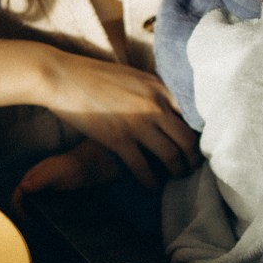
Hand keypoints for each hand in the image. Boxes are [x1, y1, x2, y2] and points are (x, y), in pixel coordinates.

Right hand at [10, 139, 121, 217]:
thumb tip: (23, 188)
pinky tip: (58, 220)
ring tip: (49, 224)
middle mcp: (39, 184)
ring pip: (38, 207)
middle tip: (38, 224)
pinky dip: (51, 214)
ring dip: (40, 215)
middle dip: (29, 214)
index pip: (18, 194)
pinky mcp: (60, 196)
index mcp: (34, 177)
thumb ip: (39, 180)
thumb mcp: (54, 173)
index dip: (18, 207)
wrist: (95, 165)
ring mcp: (50, 191)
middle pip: (26, 202)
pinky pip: (51, 208)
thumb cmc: (73, 166)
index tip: (28, 219)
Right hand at [37, 50, 199, 191]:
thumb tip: (167, 107)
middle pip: (188, 139)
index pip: (193, 112)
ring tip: (177, 179)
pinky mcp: (119, 140)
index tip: (198, 144)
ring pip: (171, 156)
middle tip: (192, 168)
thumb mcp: (132, 75)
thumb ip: (152, 91)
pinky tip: (152, 187)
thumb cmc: (94, 74)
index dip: (199, 132)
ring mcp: (138, 123)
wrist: (62, 77)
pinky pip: (143, 167)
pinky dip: (151, 181)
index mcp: (159, 87)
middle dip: (194, 158)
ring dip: (177, 172)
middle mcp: (154, 105)